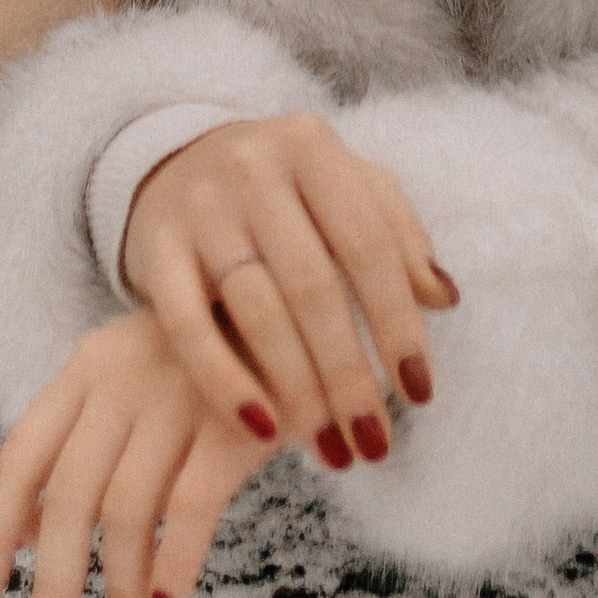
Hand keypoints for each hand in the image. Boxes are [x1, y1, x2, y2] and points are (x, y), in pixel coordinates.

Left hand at [0, 304, 264, 597]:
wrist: (299, 297)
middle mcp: (121, 378)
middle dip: (51, 593)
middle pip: (66, 501)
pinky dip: (171, 570)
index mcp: (86, 369)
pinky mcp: (235, 421)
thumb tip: (18, 533)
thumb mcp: (130, 383)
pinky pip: (189, 511)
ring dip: (118, 592)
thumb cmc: (209, 358)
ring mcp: (178, 395)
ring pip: (124, 513)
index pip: (20, 461)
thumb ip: (76, 447)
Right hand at [121, 113, 455, 468]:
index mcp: (311, 147)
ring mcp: (200, 207)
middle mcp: (253, 168)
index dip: (398, 323)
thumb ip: (395, 233)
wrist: (174, 162)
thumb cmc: (283, 188)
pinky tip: (259, 429)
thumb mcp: (342, 185)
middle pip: (313, 285)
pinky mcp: (154, 249)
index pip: (368, 244)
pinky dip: (224, 383)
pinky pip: (188, 328)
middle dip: (350, 374)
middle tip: (374, 443)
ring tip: (332, 450)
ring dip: (300, 392)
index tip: (420, 392)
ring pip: (257, 312)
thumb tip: (443, 298)